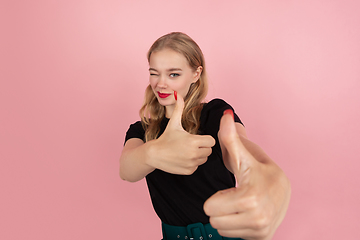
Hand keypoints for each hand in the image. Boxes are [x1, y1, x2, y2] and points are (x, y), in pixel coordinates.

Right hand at [147, 92, 214, 174]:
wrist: (154, 154)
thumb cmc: (166, 138)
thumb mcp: (173, 123)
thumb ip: (179, 108)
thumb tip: (178, 94)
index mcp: (193, 141)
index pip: (211, 141)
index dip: (205, 139)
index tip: (197, 138)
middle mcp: (194, 153)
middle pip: (209, 150)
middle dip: (203, 147)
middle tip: (191, 144)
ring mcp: (192, 163)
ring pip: (204, 159)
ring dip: (199, 155)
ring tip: (187, 151)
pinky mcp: (189, 171)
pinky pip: (197, 166)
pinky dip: (192, 163)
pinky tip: (183, 158)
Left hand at [203, 110, 290, 239]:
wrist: (284, 189)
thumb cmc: (260, 170)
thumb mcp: (245, 155)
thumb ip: (231, 138)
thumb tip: (225, 114)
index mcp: (249, 198)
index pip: (210, 208)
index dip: (215, 197)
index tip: (230, 190)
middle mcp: (257, 218)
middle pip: (214, 220)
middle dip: (219, 208)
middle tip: (233, 197)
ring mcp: (261, 229)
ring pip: (222, 229)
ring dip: (227, 217)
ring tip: (240, 204)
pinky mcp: (263, 237)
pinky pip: (233, 236)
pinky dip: (236, 226)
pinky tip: (247, 213)